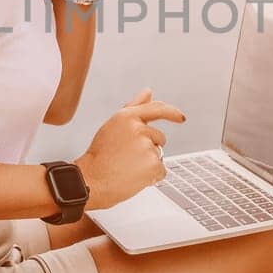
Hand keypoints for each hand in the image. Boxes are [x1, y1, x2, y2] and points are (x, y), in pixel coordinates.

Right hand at [74, 87, 185, 209]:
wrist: (91, 181)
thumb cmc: (99, 155)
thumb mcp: (113, 126)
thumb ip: (134, 107)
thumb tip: (148, 92)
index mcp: (127, 117)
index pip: (157, 109)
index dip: (172, 113)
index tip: (180, 118)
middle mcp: (138, 129)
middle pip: (159, 138)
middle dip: (148, 148)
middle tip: (126, 157)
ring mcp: (147, 146)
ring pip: (159, 155)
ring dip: (148, 163)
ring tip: (127, 167)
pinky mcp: (153, 164)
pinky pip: (161, 171)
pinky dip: (151, 177)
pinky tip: (133, 177)